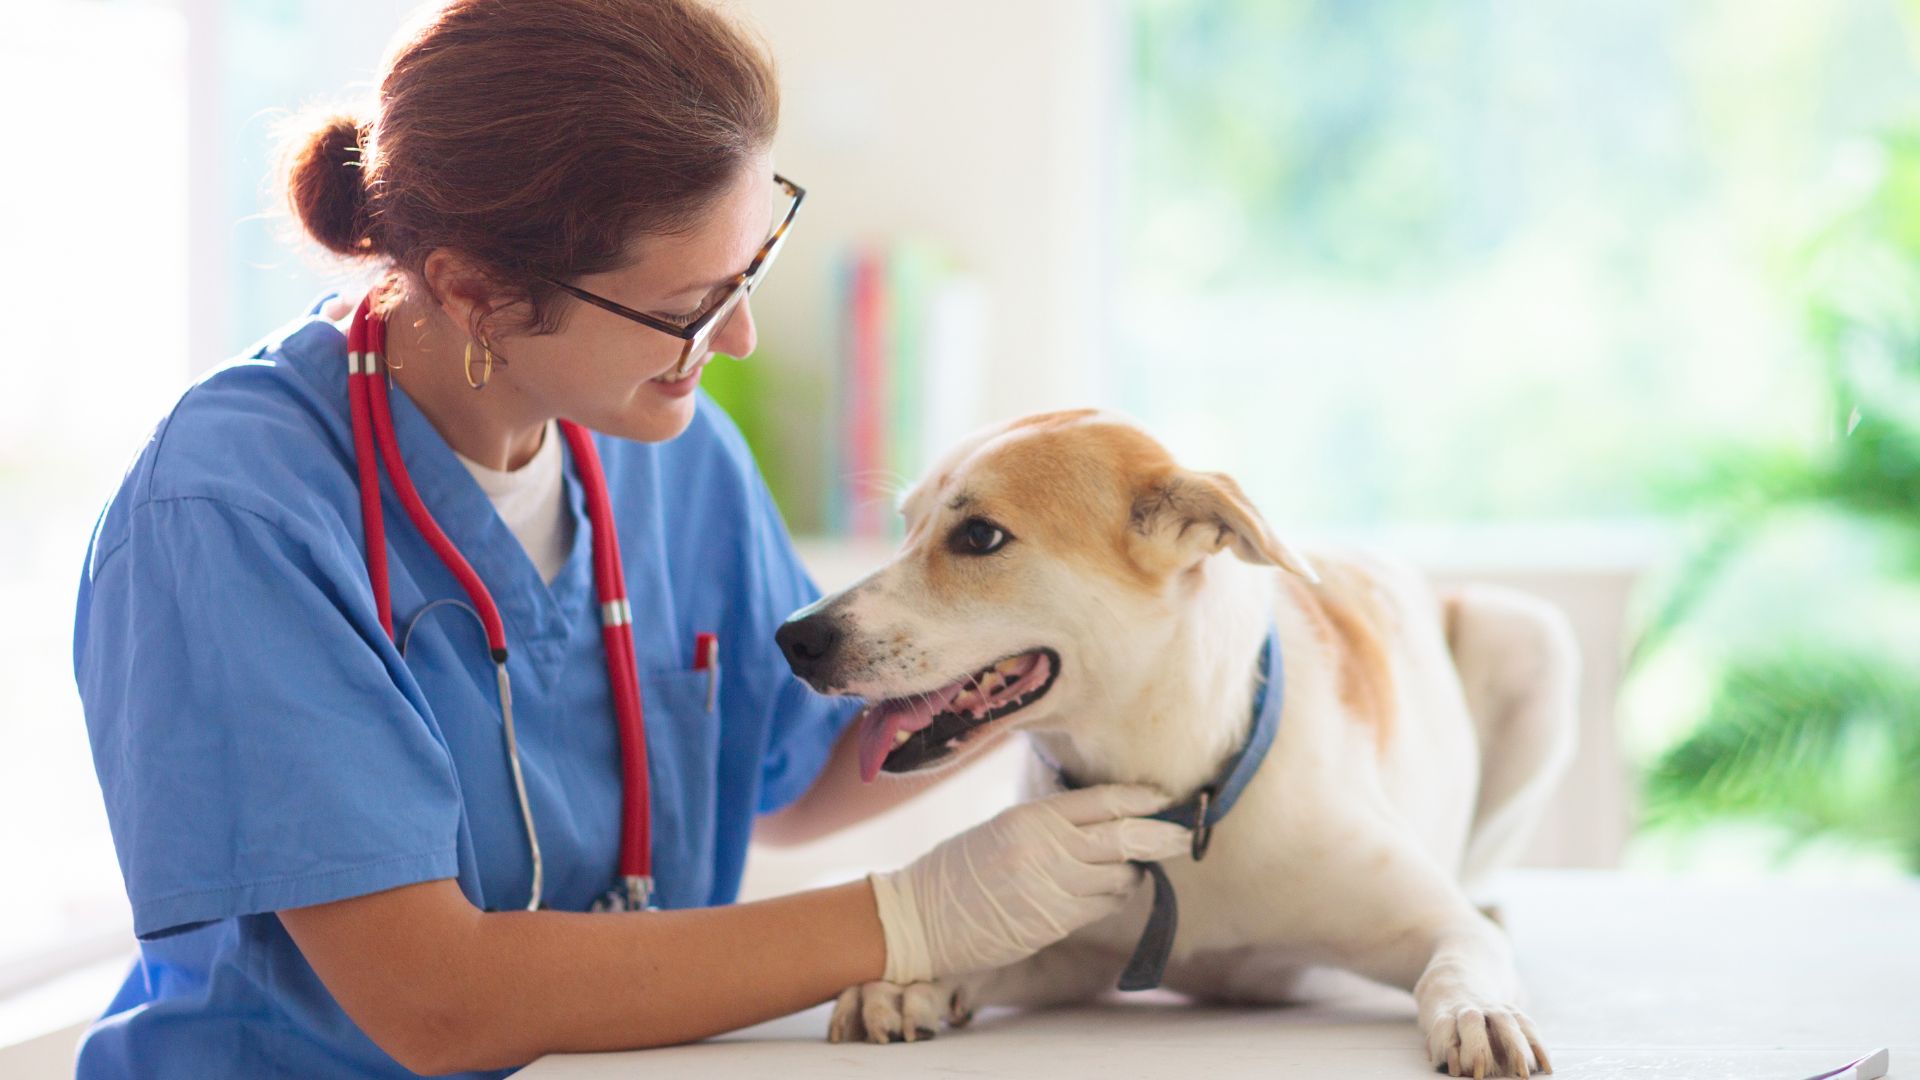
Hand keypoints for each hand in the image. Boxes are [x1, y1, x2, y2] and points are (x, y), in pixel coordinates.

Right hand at [867, 784, 1188, 982]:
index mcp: (1031, 818)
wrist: (921, 917)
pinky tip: (1107, 891)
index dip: (1141, 799)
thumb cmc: (960, 869)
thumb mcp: (1003, 829)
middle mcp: (1046, 850)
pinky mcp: (1053, 923)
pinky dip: (1112, 897)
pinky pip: (1101, 907)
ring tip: (1128, 868)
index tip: (1165, 799)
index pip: (1102, 801)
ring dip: (1132, 873)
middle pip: (1124, 839)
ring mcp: (1052, 889)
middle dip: (1161, 837)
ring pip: (1119, 878)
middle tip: (1184, 836)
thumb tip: (1107, 823)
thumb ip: (1052, 825)